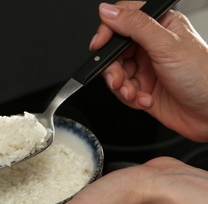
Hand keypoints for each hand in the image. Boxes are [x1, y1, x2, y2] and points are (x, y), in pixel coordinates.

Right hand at [90, 2, 207, 141]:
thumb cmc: (203, 77)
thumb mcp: (167, 45)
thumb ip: (135, 26)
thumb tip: (108, 12)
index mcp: (159, 26)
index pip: (122, 20)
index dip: (107, 31)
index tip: (99, 45)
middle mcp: (150, 46)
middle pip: (114, 51)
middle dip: (113, 68)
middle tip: (118, 79)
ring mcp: (146, 68)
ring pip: (115, 73)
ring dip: (121, 86)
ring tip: (133, 93)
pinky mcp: (143, 88)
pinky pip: (122, 90)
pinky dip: (130, 98)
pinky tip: (144, 100)